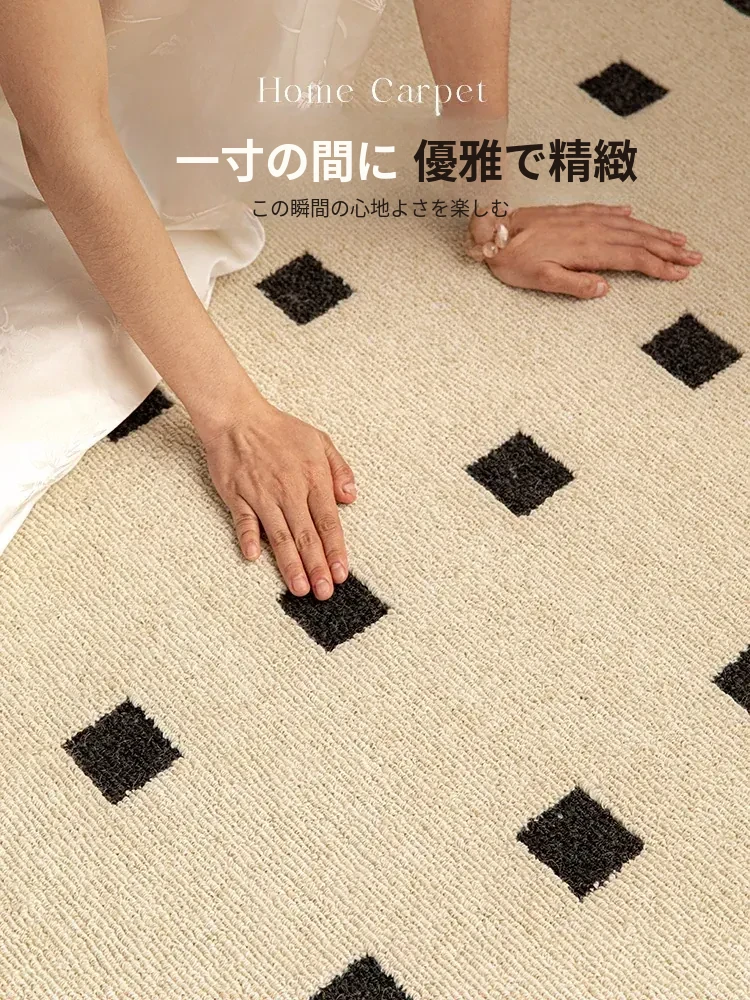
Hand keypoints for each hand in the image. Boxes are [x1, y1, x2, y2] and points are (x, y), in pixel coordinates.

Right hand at [196, 389, 356, 599]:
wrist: (238, 417)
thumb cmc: (279, 430)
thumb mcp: (320, 441)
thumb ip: (339, 469)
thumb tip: (351, 497)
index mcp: (312, 478)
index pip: (328, 522)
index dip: (336, 550)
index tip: (341, 573)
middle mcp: (289, 491)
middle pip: (307, 535)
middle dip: (317, 566)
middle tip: (324, 593)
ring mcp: (262, 495)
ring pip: (280, 535)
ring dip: (290, 564)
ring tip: (299, 588)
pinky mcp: (237, 495)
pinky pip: (244, 520)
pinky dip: (248, 537)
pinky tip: (254, 558)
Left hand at [466, 203, 702, 297]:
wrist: (490, 230)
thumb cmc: (511, 260)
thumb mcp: (539, 280)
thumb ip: (573, 285)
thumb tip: (604, 289)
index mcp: (586, 249)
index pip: (632, 259)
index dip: (659, 266)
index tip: (681, 274)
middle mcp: (589, 230)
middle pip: (638, 240)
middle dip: (669, 249)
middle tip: (694, 257)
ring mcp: (582, 218)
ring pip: (627, 225)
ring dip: (654, 232)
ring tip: (677, 238)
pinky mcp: (571, 212)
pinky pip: (605, 211)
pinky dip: (624, 215)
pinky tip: (633, 215)